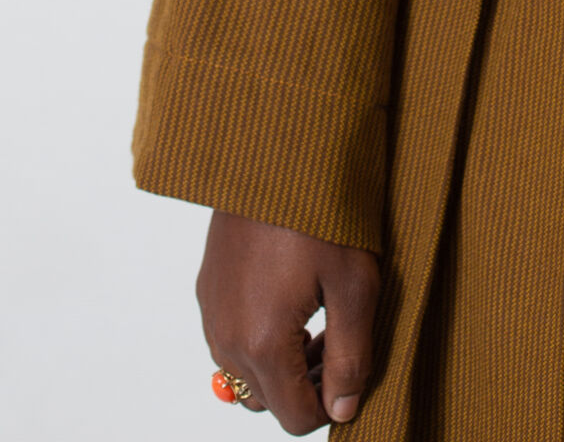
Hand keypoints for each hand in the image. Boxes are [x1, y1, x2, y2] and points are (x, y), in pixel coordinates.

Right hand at [196, 211, 379, 431]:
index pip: (295, 419)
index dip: (331, 406)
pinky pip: (230, 339)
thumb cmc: (325, 213)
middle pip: (268, 401)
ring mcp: (211, 312)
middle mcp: (225, 338)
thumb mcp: (355, 285)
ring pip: (246, 373)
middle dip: (307, 384)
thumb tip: (344, 411)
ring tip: (321, 317)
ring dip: (283, 363)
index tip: (353, 368)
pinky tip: (292, 294)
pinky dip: (260, 336)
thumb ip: (351, 357)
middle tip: (340, 337)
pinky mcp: (207, 286)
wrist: (278, 148)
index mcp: (262, 344)